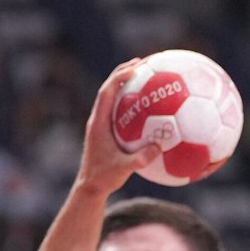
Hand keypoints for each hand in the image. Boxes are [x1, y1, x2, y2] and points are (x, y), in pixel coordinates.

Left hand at [74, 59, 163, 194]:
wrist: (90, 188)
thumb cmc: (103, 179)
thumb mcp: (123, 170)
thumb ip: (140, 159)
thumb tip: (159, 147)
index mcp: (98, 123)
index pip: (106, 92)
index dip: (119, 77)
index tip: (136, 67)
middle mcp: (98, 120)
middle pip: (109, 88)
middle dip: (124, 72)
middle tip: (144, 62)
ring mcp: (102, 124)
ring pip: (114, 97)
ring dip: (128, 84)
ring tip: (147, 74)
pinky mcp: (107, 131)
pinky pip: (121, 110)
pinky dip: (134, 102)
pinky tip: (151, 104)